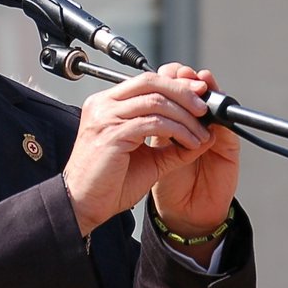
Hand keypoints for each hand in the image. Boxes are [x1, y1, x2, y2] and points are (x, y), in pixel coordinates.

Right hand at [62, 64, 238, 240]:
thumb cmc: (109, 183)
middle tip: (204, 108)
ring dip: (185, 116)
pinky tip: (190, 143)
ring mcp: (105, 117)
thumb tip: (205, 132)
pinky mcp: (111, 134)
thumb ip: (174, 143)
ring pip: (155, 101)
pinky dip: (178, 131)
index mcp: (107, 104)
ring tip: (201, 133)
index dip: (176, 84)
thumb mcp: (149, 158)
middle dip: (183, 92)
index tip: (199, 92)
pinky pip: (154, 123)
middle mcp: (103, 105)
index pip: (146, 81)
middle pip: (151, 82)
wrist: (83, 205)